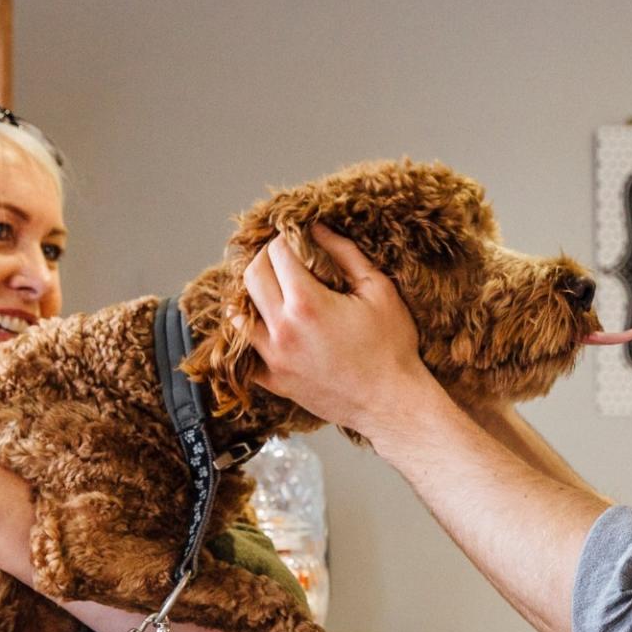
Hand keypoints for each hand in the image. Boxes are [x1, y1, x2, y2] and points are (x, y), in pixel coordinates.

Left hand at [240, 223, 443, 439]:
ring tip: (272, 288)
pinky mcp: (275, 382)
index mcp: (307, 303)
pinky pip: (246, 354)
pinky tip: (266, 326)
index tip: (296, 237)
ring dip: (251, 294)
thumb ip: (345, 253)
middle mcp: (282, 330)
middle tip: (284, 256)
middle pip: (252, 276)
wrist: (392, 403)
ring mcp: (274, 359)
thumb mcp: (378, 289)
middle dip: (265, 258)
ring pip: (239, 315)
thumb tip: (318, 228)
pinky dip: (250, 335)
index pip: (277, 253)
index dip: (285, 238)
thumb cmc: (392, 348)